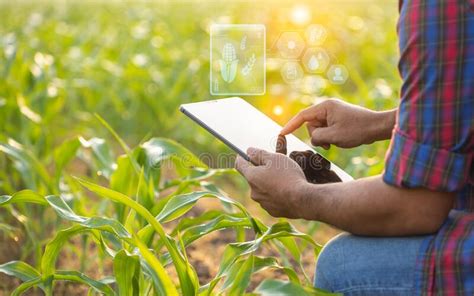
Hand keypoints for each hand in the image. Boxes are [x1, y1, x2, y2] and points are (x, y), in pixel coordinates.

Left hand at [235, 148, 307, 218]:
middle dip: (261, 171)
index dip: (241, 158)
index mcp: (252, 177)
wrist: (302, 200)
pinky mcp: (273, 211)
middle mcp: (253, 192)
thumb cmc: (288, 176)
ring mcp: (263, 203)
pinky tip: (288, 191)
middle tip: (274, 166)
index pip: (239, 165)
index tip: (243, 154)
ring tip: (284, 179)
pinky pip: (272, 199)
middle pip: (254, 178)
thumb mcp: (274, 158)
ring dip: (269, 183)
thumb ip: (260, 154)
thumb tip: (249, 151)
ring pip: (263, 189)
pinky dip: (277, 194)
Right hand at [280, 99, 395, 148]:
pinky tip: (340, 140)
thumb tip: (313, 138)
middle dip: (317, 136)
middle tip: (330, 144)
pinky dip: (330, 137)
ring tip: (337, 142)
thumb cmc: (358, 130)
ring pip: (319, 129)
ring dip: (324, 138)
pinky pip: (327, 129)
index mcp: (325, 107)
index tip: (282, 134)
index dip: (290, 126)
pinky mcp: (338, 119)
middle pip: (311, 124)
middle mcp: (328, 107)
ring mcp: (333, 113)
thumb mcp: (334, 137)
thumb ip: (317, 137)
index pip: (302, 116)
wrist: (378, 127)